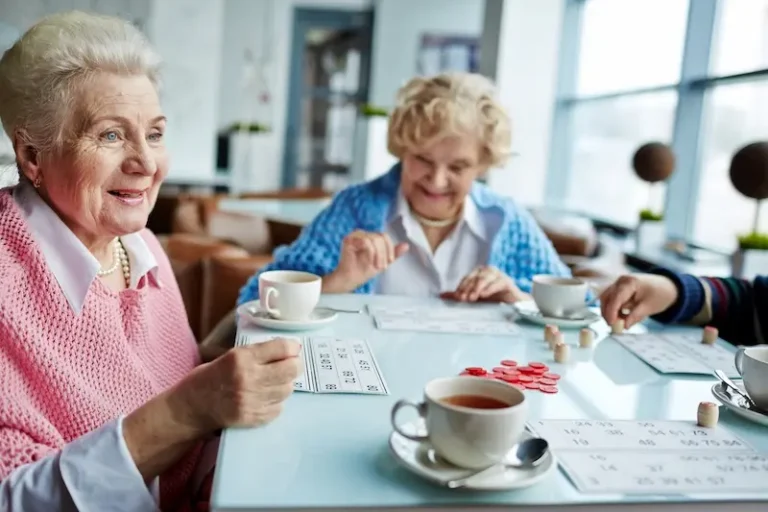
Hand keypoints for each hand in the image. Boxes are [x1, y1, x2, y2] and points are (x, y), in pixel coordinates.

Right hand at [178, 338, 301, 432]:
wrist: (191, 408)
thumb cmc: (209, 378)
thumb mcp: (229, 356)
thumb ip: (257, 353)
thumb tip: (289, 349)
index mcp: (241, 358)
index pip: (281, 348)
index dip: (292, 347)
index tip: (293, 349)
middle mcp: (248, 378)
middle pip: (290, 369)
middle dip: (294, 365)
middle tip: (290, 365)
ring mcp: (251, 401)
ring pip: (287, 389)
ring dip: (284, 384)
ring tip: (273, 383)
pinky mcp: (253, 419)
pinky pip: (279, 408)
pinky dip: (276, 402)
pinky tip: (264, 398)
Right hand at [323, 230, 408, 292]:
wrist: (350, 280)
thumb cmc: (363, 271)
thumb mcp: (383, 262)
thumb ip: (393, 254)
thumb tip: (406, 245)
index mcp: (371, 238)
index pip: (385, 236)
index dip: (390, 249)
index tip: (389, 262)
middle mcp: (363, 234)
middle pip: (381, 237)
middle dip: (384, 254)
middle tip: (381, 266)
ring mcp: (355, 235)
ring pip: (374, 239)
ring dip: (377, 255)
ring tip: (374, 265)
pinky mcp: (348, 239)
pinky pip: (366, 241)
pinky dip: (370, 253)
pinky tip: (367, 260)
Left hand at [441, 266, 528, 303]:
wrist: (512, 304)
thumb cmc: (492, 299)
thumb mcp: (475, 298)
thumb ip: (460, 295)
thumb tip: (441, 296)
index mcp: (478, 273)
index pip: (467, 279)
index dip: (461, 288)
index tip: (457, 297)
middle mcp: (487, 271)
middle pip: (475, 278)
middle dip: (468, 288)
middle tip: (463, 299)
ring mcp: (498, 275)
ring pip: (485, 278)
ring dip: (478, 288)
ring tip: (473, 297)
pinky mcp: (507, 282)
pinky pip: (498, 282)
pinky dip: (490, 288)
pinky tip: (485, 294)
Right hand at [599, 274, 678, 327]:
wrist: (666, 287)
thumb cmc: (659, 295)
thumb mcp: (649, 307)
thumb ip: (635, 316)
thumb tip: (624, 326)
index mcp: (630, 282)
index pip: (615, 298)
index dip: (611, 312)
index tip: (611, 324)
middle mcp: (621, 280)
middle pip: (606, 297)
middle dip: (608, 312)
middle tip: (614, 326)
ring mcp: (618, 283)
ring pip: (606, 298)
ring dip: (610, 311)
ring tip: (621, 320)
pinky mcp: (618, 288)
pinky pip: (611, 298)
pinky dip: (613, 308)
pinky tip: (622, 315)